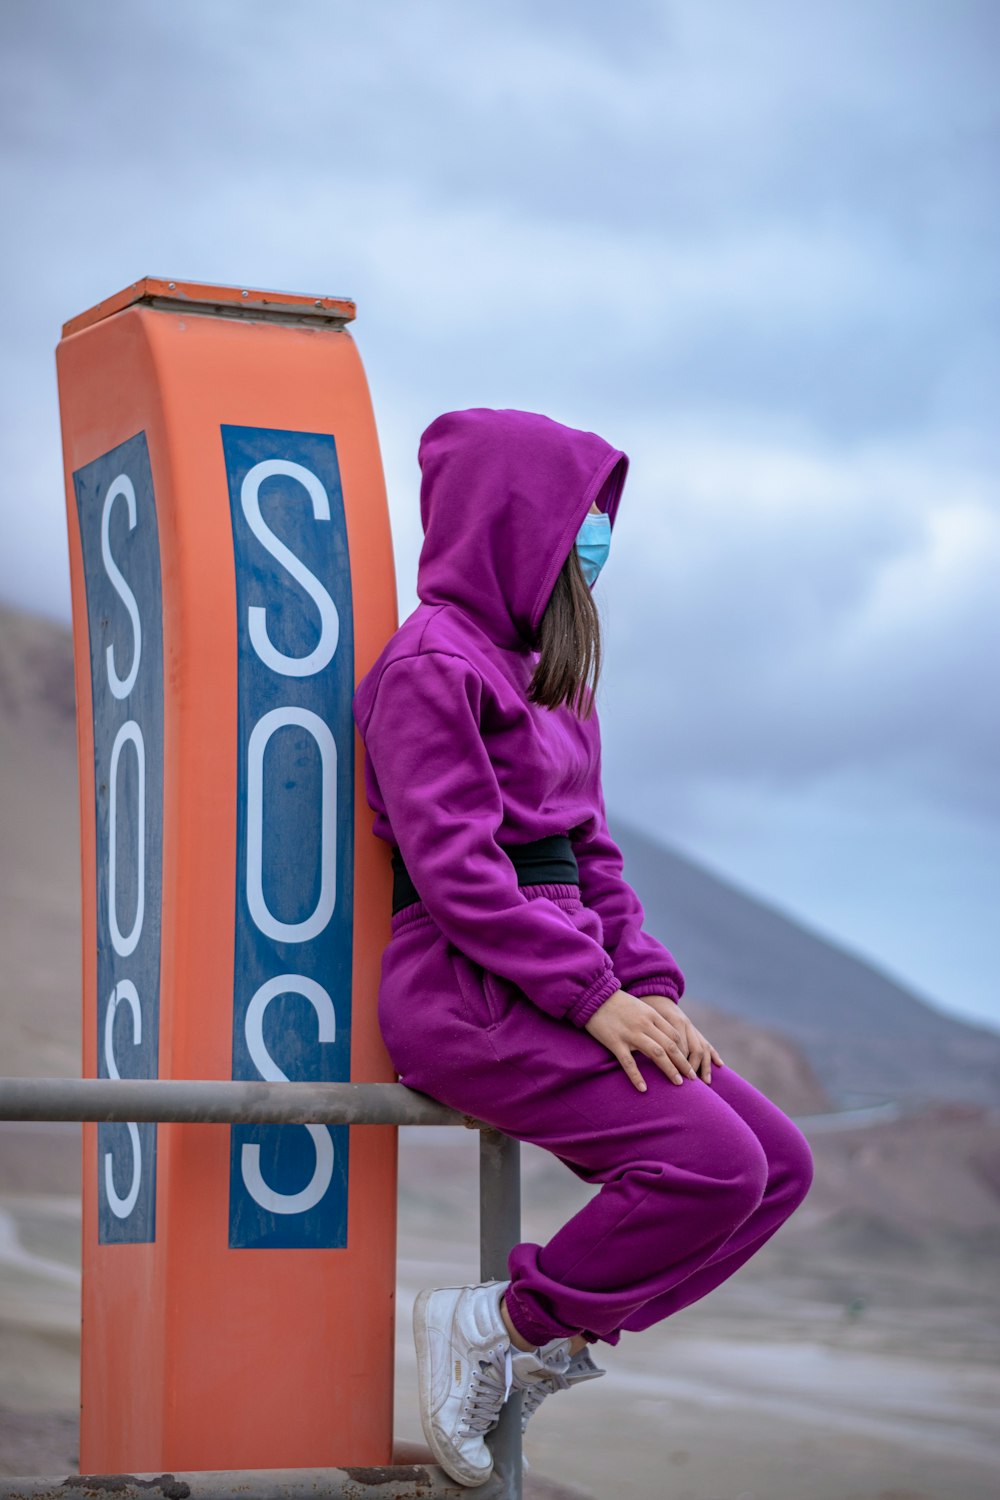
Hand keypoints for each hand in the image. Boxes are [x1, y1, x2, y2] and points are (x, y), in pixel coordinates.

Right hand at [584, 989, 699, 1092]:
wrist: (594, 996)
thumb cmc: (618, 1002)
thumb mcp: (640, 1007)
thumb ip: (653, 1020)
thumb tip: (666, 1036)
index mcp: (652, 1015)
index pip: (675, 1035)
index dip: (685, 1051)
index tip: (691, 1063)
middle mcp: (645, 1024)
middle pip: (670, 1046)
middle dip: (683, 1063)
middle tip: (692, 1078)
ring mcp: (630, 1034)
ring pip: (656, 1054)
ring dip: (670, 1070)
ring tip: (678, 1083)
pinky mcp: (615, 1042)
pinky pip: (629, 1063)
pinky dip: (637, 1076)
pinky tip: (644, 1089)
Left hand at [639, 996, 724, 1083]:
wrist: (652, 993)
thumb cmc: (643, 1009)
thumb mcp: (643, 1020)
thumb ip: (648, 1036)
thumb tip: (649, 1056)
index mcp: (673, 1021)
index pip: (679, 1048)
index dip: (678, 1064)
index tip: (676, 1078)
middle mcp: (686, 1023)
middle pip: (695, 1049)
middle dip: (694, 1067)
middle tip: (691, 1083)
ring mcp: (691, 1026)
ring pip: (703, 1047)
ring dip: (705, 1065)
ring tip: (706, 1082)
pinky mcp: (693, 1027)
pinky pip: (706, 1041)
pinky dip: (713, 1054)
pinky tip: (720, 1064)